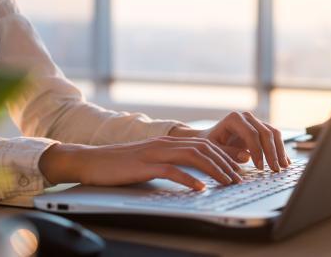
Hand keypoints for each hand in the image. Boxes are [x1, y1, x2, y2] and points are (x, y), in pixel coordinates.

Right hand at [39, 137, 242, 190]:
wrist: (91, 161)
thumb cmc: (121, 164)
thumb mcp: (151, 161)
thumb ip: (171, 163)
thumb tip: (193, 174)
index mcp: (169, 141)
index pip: (204, 144)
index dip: (224, 155)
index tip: (238, 168)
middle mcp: (165, 143)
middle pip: (204, 149)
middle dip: (225, 163)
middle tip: (239, 178)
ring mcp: (155, 153)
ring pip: (193, 157)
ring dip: (214, 170)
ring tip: (228, 182)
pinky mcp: (144, 165)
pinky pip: (171, 171)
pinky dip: (189, 179)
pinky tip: (200, 188)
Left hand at [170, 112, 289, 171]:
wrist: (210, 138)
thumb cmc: (210, 144)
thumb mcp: (214, 150)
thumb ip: (228, 153)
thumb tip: (247, 156)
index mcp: (235, 119)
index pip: (252, 134)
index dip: (258, 151)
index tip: (260, 167)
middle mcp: (247, 117)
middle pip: (266, 133)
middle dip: (272, 153)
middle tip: (275, 169)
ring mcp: (256, 121)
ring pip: (274, 134)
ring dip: (280, 151)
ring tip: (283, 167)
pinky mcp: (262, 128)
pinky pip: (275, 137)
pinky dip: (280, 149)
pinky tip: (285, 161)